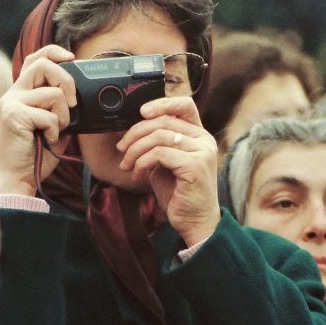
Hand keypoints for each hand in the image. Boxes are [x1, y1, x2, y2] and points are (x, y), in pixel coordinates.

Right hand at [0, 46, 76, 196]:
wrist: (18, 179)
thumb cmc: (35, 156)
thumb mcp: (51, 125)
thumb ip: (58, 107)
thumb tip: (78, 95)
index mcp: (20, 94)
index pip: (34, 59)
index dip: (54, 52)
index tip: (72, 58)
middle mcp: (12, 95)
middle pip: (43, 65)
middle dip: (66, 81)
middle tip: (73, 103)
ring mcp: (11, 104)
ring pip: (52, 93)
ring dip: (63, 115)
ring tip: (55, 131)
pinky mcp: (13, 116)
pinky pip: (49, 115)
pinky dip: (55, 130)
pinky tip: (47, 141)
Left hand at [116, 96, 219, 243]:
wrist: (194, 222)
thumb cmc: (178, 194)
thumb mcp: (165, 163)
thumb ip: (158, 144)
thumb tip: (135, 130)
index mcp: (199, 135)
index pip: (185, 105)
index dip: (161, 103)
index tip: (141, 112)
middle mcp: (204, 140)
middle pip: (163, 121)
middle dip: (135, 134)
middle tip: (122, 149)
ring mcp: (202, 152)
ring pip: (158, 136)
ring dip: (135, 151)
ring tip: (128, 165)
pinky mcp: (194, 166)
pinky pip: (159, 154)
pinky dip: (142, 163)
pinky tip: (138, 175)